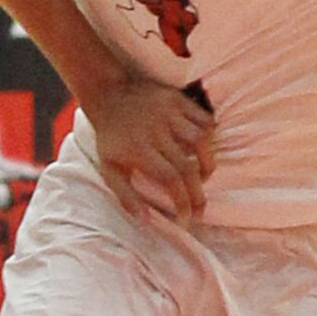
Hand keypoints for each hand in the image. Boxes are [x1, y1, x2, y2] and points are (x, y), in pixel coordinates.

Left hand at [87, 78, 215, 225]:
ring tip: (203, 177)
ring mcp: (169, 113)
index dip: (182, 201)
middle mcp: (157, 131)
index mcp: (139, 149)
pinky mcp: (178, 99)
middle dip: (198, 193)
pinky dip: (209, 137)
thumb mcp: (109, 168)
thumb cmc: (110, 137)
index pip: (170, 179)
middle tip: (200, 210)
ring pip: (201, 140)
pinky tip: (204, 150)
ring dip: (207, 163)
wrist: (108, 93)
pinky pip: (204, 119)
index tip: (186, 219)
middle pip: (188, 166)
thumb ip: (125, 196)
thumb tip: (145, 222)